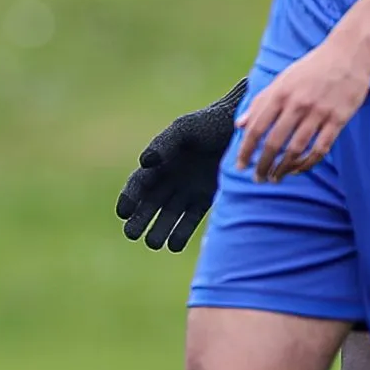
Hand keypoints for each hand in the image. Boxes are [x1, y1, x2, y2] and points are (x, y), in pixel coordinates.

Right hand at [116, 79, 245, 251]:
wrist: (245, 129)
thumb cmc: (212, 123)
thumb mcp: (185, 128)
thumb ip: (164, 143)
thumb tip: (144, 162)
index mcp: (159, 161)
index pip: (138, 184)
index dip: (129, 198)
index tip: (123, 213)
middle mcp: (170, 178)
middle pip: (149, 203)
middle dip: (139, 219)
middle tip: (132, 234)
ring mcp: (187, 189)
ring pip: (168, 215)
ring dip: (159, 230)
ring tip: (154, 244)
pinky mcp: (206, 198)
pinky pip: (190, 219)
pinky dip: (181, 233)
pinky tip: (173, 245)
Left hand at [235, 37, 369, 181]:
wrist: (348, 53)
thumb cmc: (311, 67)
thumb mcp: (281, 79)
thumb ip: (260, 103)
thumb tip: (239, 125)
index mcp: (279, 94)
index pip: (256, 128)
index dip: (246, 150)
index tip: (240, 165)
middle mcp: (297, 104)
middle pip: (274, 142)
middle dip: (263, 164)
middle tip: (258, 178)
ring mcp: (319, 112)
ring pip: (296, 148)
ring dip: (283, 167)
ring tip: (276, 177)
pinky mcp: (339, 118)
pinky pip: (321, 147)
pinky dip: (308, 162)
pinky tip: (299, 169)